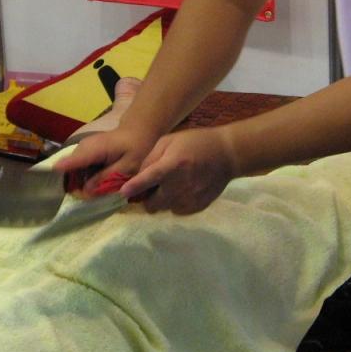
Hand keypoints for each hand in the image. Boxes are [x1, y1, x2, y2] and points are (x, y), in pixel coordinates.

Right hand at [54, 125, 158, 195]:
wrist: (136, 131)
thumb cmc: (135, 148)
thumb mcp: (126, 167)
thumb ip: (105, 179)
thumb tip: (85, 191)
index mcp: (93, 150)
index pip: (72, 161)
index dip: (60, 173)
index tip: (48, 184)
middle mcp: (83, 147)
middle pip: (69, 170)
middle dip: (75, 185)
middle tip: (88, 197)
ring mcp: (82, 148)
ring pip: (73, 169)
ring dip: (80, 181)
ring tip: (94, 189)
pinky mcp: (83, 150)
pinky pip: (78, 166)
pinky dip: (84, 175)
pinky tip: (95, 180)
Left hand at [121, 127, 238, 214]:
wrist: (227, 155)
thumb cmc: (195, 143)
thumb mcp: (169, 141)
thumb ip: (151, 158)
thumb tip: (138, 177)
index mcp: (173, 165)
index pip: (150, 179)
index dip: (135, 187)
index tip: (124, 193)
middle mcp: (181, 185)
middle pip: (152, 204)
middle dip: (147, 197)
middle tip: (153, 187)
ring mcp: (190, 199)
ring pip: (163, 209)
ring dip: (162, 200)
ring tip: (172, 185)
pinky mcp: (197, 207)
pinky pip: (176, 211)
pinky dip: (175, 203)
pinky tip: (183, 190)